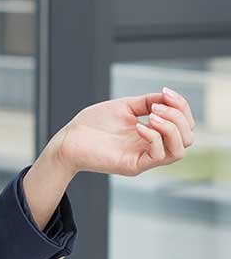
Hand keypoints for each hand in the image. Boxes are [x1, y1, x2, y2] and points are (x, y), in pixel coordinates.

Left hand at [50, 86, 194, 176]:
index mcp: (152, 133)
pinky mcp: (133, 165)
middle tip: (156, 107)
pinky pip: (158, 156)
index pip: (184, 125)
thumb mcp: (124, 107)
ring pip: (180, 150)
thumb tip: (167, 96)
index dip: (182, 107)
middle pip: (188, 138)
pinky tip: (138, 127)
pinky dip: (153, 137)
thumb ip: (146, 102)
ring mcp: (144, 157)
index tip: (167, 92)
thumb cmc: (93, 124)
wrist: (69, 139)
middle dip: (178, 116)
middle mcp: (152, 147)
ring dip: (171, 128)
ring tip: (152, 116)